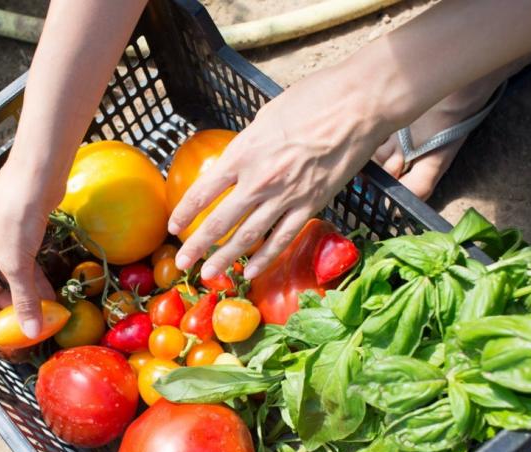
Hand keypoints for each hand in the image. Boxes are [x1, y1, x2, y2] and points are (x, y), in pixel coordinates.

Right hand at [0, 160, 60, 334]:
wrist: (34, 177)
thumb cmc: (14, 218)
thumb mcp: (17, 264)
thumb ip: (24, 299)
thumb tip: (32, 331)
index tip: (3, 325)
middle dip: (4, 301)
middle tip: (22, 318)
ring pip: (2, 271)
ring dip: (21, 290)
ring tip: (41, 309)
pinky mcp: (11, 227)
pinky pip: (16, 258)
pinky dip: (30, 275)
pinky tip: (47, 292)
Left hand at [168, 65, 391, 280]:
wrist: (356, 106)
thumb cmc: (314, 99)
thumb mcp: (267, 116)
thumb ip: (250, 144)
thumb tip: (243, 158)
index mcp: (243, 153)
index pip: (204, 190)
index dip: (186, 211)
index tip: (174, 226)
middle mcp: (259, 179)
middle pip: (220, 220)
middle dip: (198, 244)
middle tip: (182, 262)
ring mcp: (286, 196)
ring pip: (248, 236)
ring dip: (225, 257)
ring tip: (208, 274)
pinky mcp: (312, 205)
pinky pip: (283, 238)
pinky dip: (266, 257)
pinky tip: (251, 271)